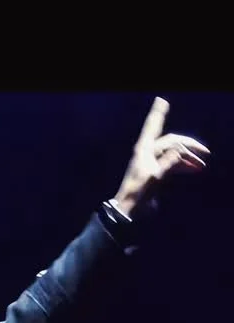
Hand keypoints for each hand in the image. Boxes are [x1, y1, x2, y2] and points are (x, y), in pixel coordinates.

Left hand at [112, 96, 209, 216]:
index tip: (161, 101)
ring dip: (188, 157)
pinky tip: (193, 169)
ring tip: (202, 164)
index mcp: (144, 149)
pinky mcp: (156, 170)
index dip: (158, 113)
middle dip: (189, 146)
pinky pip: (172, 163)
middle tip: (205, 152)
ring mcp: (152, 161)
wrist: (130, 208)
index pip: (154, 126)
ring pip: (174, 153)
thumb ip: (166, 164)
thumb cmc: (138, 192)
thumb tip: (179, 152)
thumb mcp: (154, 178)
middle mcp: (148, 151)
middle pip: (172, 141)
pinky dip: (183, 165)